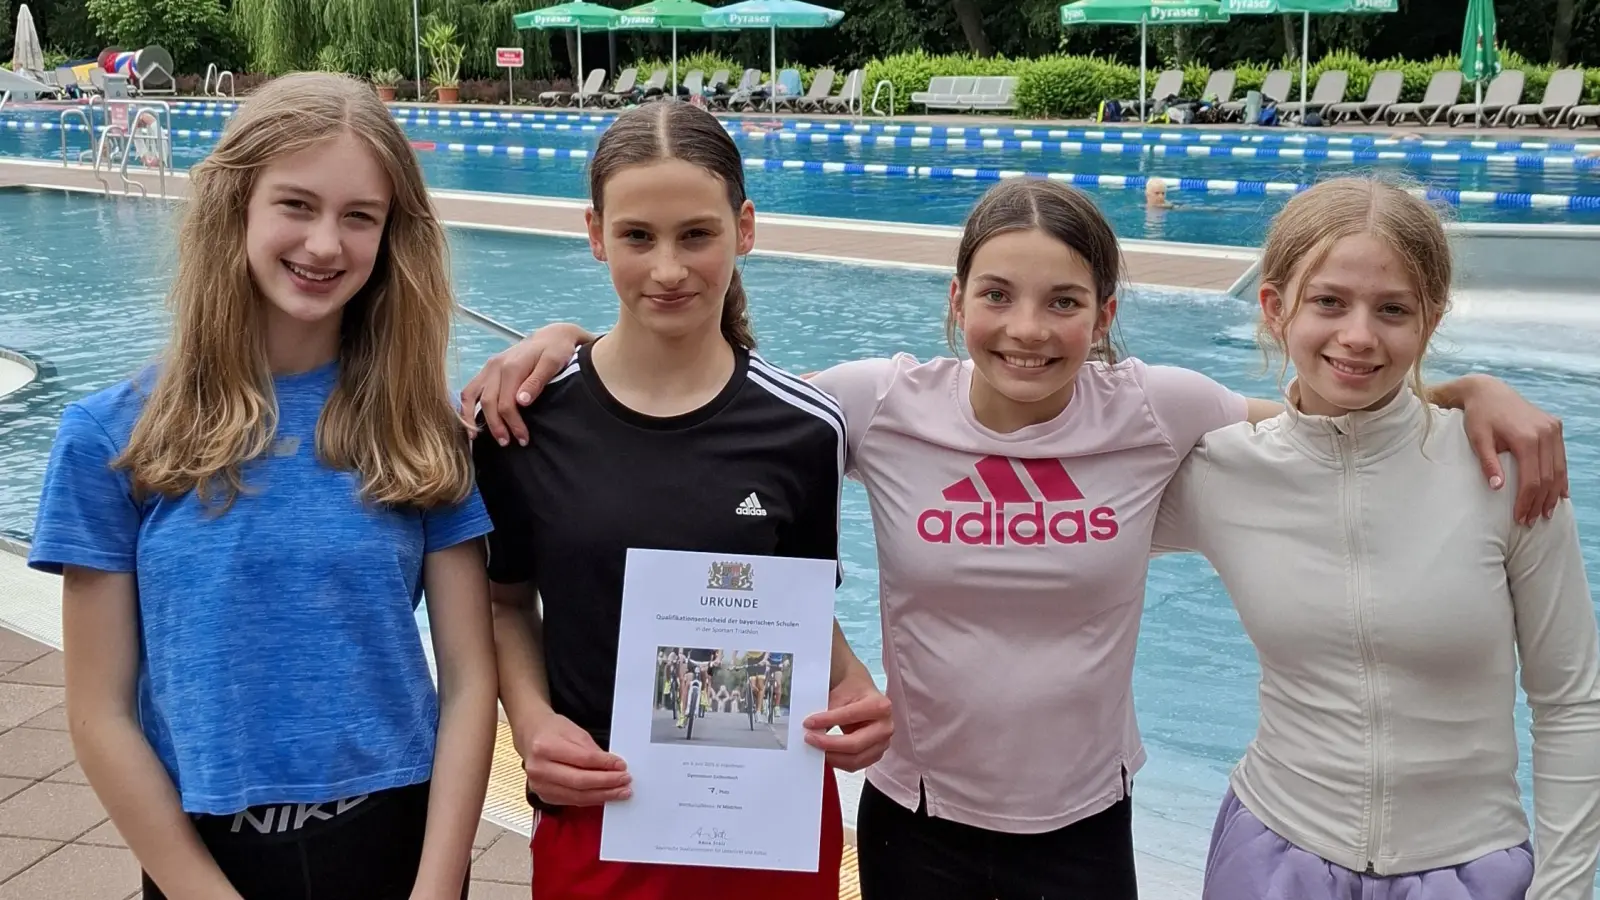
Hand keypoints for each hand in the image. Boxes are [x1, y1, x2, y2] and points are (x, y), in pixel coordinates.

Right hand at [458, 323, 593, 447]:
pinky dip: (466, 406)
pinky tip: (469, 422)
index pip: (506, 403)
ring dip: (473, 419)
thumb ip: (536, 382)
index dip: (513, 424)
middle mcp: (496, 366)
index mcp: (512, 367)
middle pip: (489, 403)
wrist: (552, 336)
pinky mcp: (487, 370)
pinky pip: (470, 389)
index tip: (523, 439)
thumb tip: (521, 401)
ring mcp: (489, 368)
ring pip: (472, 396)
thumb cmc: (556, 350)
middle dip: (496, 426)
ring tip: (478, 439)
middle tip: (507, 443)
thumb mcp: (553, 363)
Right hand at [520, 713, 630, 806]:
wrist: (530, 736)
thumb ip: (592, 750)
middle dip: (606, 783)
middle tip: (625, 781)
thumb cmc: (552, 731)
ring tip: (620, 792)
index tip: (621, 765)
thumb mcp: (574, 731)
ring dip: (602, 795)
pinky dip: (590, 800)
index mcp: (545, 747)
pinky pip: (572, 801)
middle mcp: (539, 769)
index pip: (582, 759)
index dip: (605, 764)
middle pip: (579, 781)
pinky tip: (604, 796)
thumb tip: (612, 767)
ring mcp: (539, 785)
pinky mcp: (543, 796)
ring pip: (577, 796)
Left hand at [802, 666, 891, 772]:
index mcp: (881, 706)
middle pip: (855, 744)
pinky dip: (839, 762)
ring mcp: (882, 742)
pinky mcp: (875, 753)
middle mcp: (885, 726)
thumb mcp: (839, 693)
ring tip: (816, 748)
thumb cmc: (853, 691)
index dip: (826, 720)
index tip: (808, 723)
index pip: (849, 716)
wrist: (862, 693)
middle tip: (810, 738)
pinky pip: (856, 765)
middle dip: (828, 744)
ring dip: (832, 756)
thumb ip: (827, 711)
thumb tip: (812, 728)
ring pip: (855, 759)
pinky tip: (827, 753)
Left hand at [1460, 375, 1567, 524]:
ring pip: (1558, 468)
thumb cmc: (1478, 416)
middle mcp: (1545, 432)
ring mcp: (1552, 428)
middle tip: (1532, 521)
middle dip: (1540, 501)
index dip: (1527, 501)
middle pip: (1547, 476)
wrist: (1488, 391)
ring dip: (1553, 492)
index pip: (1531, 479)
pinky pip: (1561, 456)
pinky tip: (1560, 493)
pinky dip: (1561, 475)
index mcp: (1526, 437)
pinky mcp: (1554, 425)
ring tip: (1546, 512)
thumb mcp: (1477, 439)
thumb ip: (1488, 463)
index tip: (1520, 517)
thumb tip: (1498, 488)